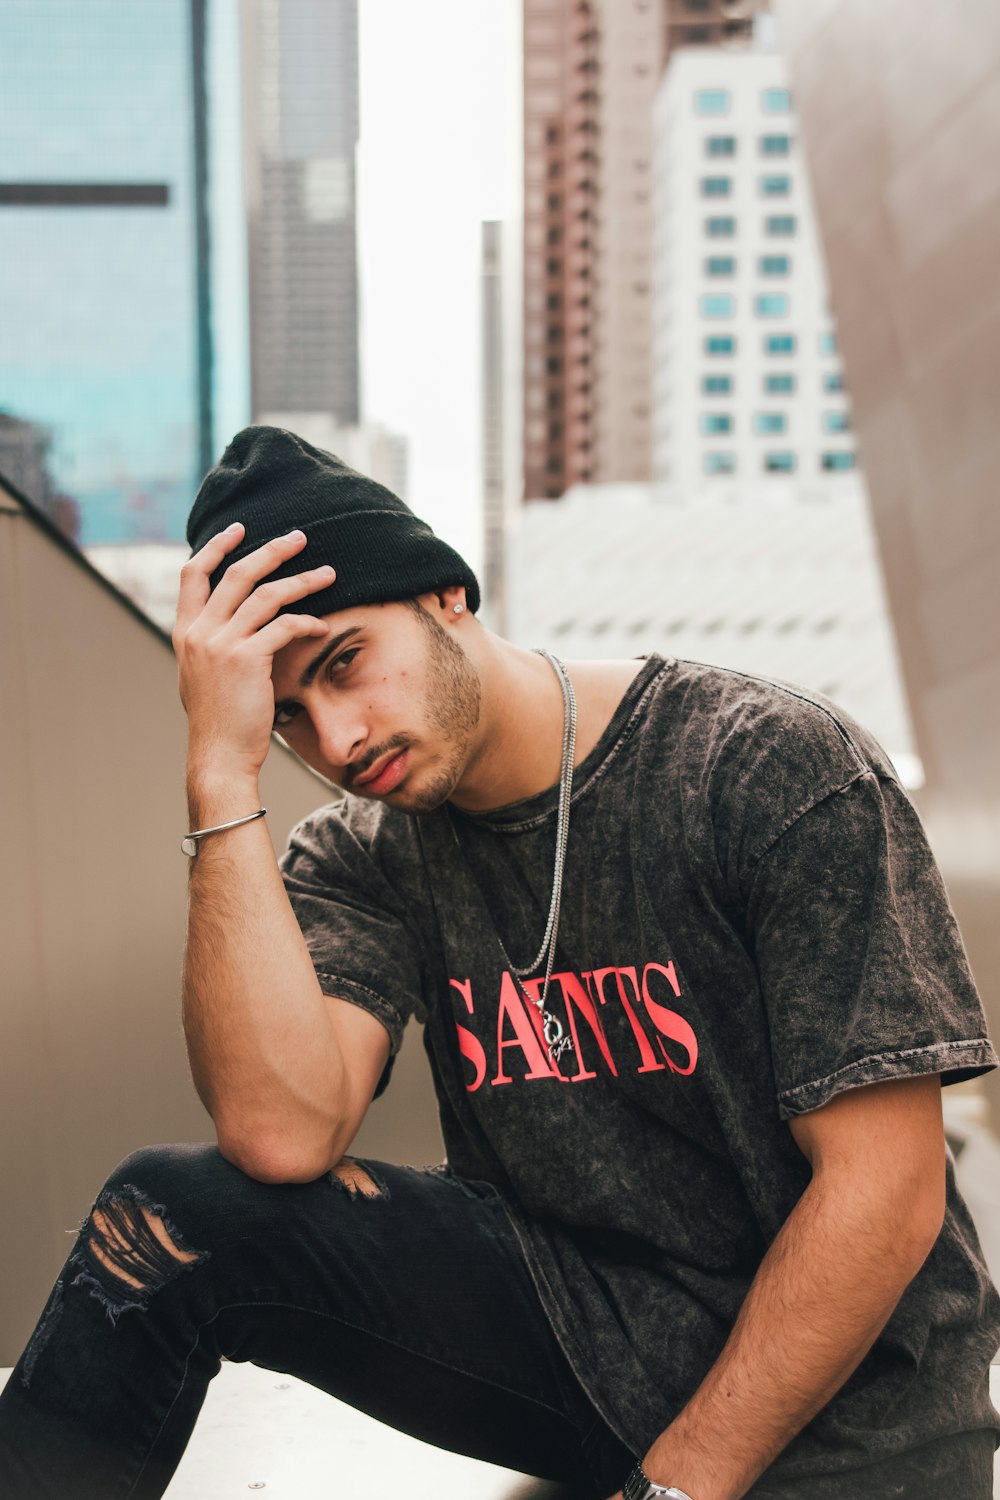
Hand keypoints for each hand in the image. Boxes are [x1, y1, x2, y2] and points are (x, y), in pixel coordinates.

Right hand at [173, 524, 334, 783]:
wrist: (218, 756)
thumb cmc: (217, 722)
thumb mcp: (199, 676)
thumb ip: (207, 646)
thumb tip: (223, 626)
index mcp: (185, 632)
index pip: (193, 574)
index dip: (215, 546)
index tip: (238, 529)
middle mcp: (199, 632)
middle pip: (237, 573)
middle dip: (271, 550)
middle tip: (299, 537)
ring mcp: (221, 644)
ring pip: (267, 594)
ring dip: (302, 580)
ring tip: (328, 573)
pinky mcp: (248, 659)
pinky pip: (284, 626)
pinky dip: (307, 622)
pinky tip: (322, 627)